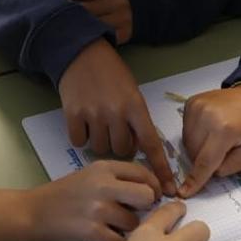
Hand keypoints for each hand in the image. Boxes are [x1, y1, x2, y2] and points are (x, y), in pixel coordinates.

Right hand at [28, 160, 160, 240]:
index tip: (153, 197)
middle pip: (146, 196)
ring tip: (117, 228)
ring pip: (135, 223)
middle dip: (147, 207)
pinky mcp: (92, 232)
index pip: (143, 173)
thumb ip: (118, 177)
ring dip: (130, 229)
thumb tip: (151, 190)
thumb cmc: (65, 193)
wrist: (34, 212)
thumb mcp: (91, 175)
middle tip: (138, 213)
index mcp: (104, 168)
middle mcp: (103, 185)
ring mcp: (98, 209)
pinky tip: (109, 240)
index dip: (154, 186)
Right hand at [57, 40, 174, 190]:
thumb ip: (136, 120)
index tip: (167, 189)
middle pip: (124, 150)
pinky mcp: (73, 115)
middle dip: (122, 146)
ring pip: (102, 148)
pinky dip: (82, 137)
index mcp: (135, 106)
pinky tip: (84, 123)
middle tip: (117, 131)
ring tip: (99, 124)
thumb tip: (137, 149)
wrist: (80, 52)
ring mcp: (93, 114)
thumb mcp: (132, 92)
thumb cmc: (111, 73)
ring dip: (102, 142)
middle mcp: (116, 112)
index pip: (151, 144)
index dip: (160, 168)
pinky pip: (79, 142)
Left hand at [61, 0, 131, 42]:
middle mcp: (119, 2)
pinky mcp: (122, 34)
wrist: (128, 9)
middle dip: (72, 9)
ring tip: (75, 20)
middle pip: (87, 8)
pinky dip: (89, 35)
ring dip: (78, 23)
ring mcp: (122, 20)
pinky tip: (85, 31)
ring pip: (92, 24)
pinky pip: (99, 37)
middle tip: (67, 9)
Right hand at [178, 84, 240, 196]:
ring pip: (187, 142)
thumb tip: (208, 172)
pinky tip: (209, 129)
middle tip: (222, 151)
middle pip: (194, 153)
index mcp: (224, 129)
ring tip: (216, 139)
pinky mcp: (191, 103)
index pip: (205, 162)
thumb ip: (228, 168)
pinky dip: (195, 135)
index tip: (184, 192)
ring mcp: (197, 107)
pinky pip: (185, 129)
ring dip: (198, 148)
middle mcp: (207, 116)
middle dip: (204, 160)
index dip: (195, 180)